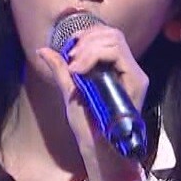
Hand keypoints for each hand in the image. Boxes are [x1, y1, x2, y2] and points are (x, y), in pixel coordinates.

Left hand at [35, 24, 149, 160]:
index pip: (107, 35)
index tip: (69, 51)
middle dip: (86, 39)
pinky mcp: (137, 81)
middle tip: (71, 59)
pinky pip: (118, 54)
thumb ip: (60, 69)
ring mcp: (134, 74)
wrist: (96, 147)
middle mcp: (128, 68)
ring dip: (88, 48)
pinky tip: (80, 70)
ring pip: (114, 40)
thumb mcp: (69, 91)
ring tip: (75, 67)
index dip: (86, 35)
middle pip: (112, 33)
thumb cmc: (86, 125)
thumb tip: (43, 50)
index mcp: (115, 68)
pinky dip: (95, 56)